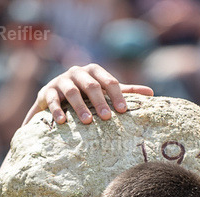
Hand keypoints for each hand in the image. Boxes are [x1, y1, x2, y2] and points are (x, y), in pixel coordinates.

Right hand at [24, 63, 153, 125]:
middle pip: (91, 85)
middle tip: (107, 118)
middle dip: (99, 101)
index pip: (109, 81)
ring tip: (87, 122)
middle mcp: (78, 72)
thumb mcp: (106, 91)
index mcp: (94, 71)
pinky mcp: (47, 91)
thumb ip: (126, 91)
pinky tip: (62, 122)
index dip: (117, 95)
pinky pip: (53, 99)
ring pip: (71, 91)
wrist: (56, 95)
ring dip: (80, 106)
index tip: (123, 111)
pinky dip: (57, 110)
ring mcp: (61, 80)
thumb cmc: (87, 94)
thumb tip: (152, 93)